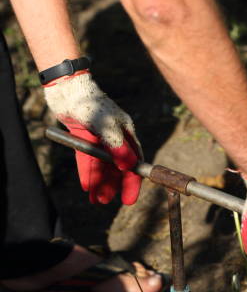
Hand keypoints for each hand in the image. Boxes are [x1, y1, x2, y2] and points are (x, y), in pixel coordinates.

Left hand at [44, 72, 142, 203]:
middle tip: (107, 202)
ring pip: (101, 166)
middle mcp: (114, 138)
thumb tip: (129, 167)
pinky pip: (87, 160)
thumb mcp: (107, 128)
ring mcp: (99, 139)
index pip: (134, 162)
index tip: (129, 198)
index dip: (133, 181)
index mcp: (126, 133)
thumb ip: (118, 148)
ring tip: (96, 200)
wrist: (66, 89)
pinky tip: (87, 186)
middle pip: (117, 168)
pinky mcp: (84, 139)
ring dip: (99, 182)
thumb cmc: (91, 104)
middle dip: (113, 185)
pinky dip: (88, 172)